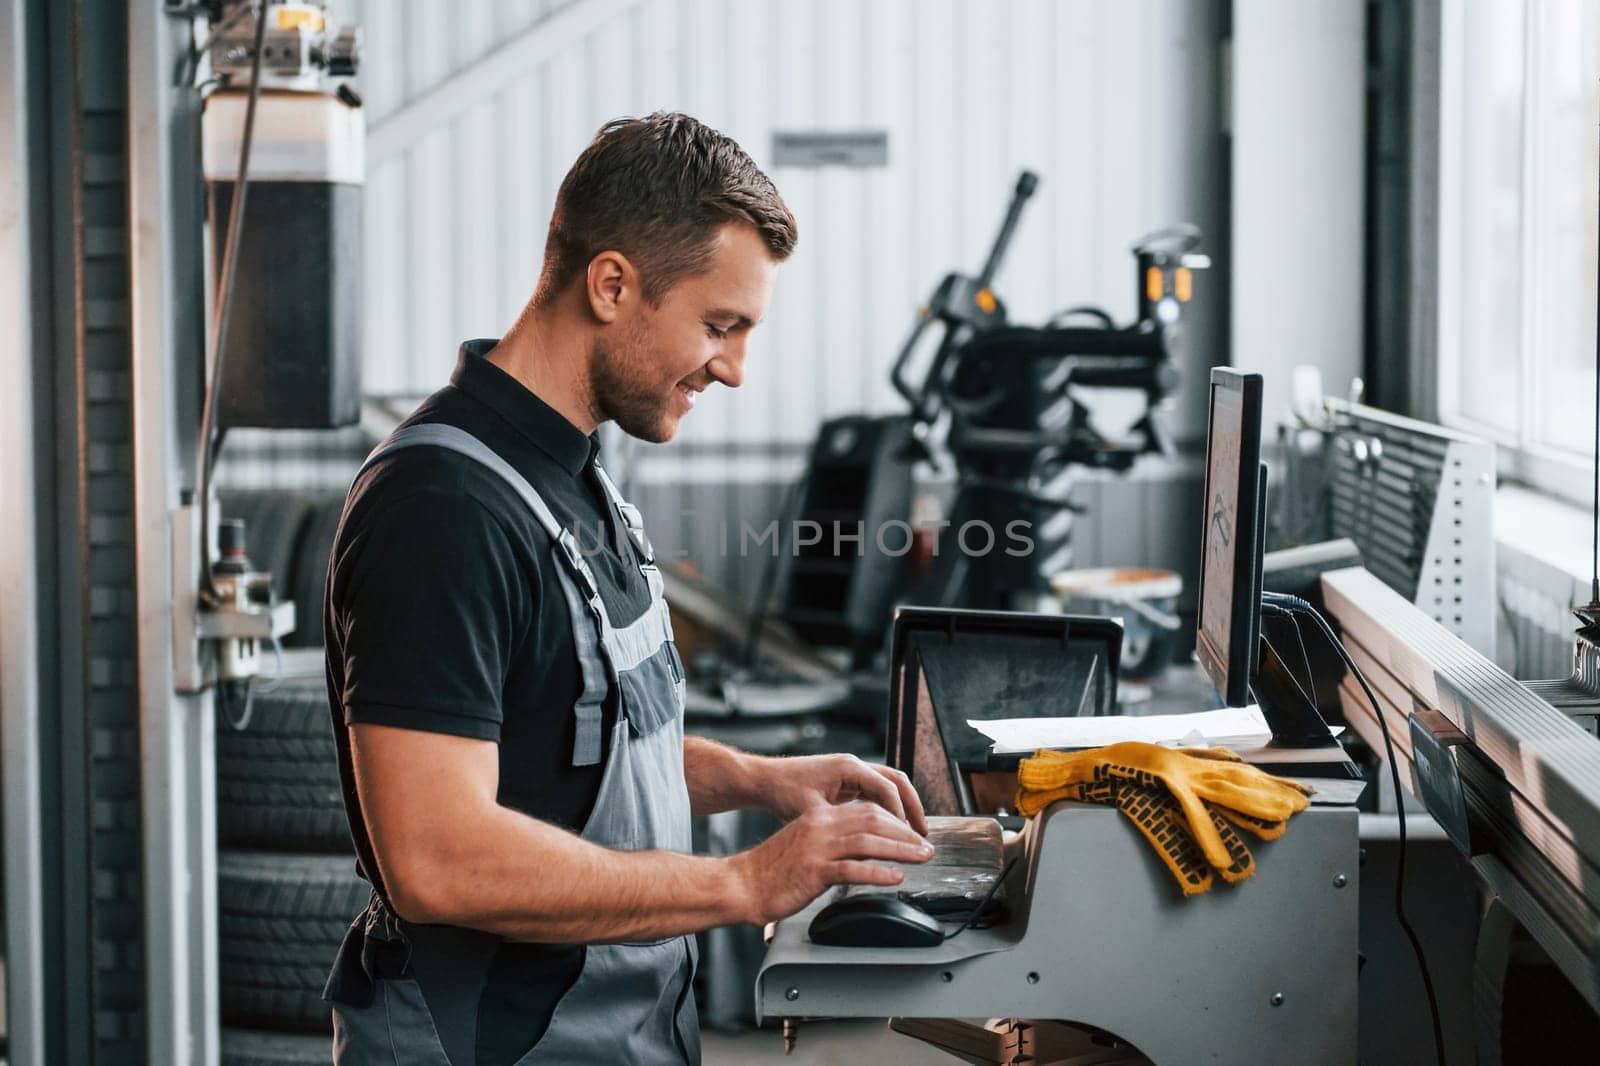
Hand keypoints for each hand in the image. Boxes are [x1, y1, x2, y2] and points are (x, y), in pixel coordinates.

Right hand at [727, 803, 934, 925]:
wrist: (744, 883)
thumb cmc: (774, 869)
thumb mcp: (808, 845)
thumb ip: (834, 842)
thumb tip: (865, 848)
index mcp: (820, 818)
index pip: (867, 810)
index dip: (894, 821)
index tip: (912, 834)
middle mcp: (820, 827)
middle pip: (873, 821)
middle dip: (904, 833)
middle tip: (925, 846)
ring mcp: (816, 848)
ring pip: (868, 841)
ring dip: (900, 850)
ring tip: (919, 858)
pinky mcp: (813, 871)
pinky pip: (852, 869)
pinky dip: (877, 873)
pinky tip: (894, 878)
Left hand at [758, 753, 928, 835]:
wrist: (765, 780)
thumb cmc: (783, 792)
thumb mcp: (812, 811)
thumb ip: (839, 823)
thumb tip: (863, 843)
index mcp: (849, 767)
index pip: (888, 789)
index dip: (901, 814)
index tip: (907, 837)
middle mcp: (854, 765)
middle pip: (897, 782)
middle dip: (912, 807)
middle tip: (922, 834)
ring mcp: (851, 771)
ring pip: (889, 786)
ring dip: (902, 808)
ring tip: (912, 833)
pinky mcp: (846, 780)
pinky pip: (875, 793)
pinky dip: (887, 808)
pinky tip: (890, 829)